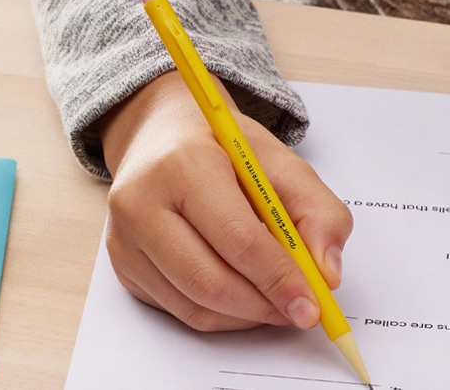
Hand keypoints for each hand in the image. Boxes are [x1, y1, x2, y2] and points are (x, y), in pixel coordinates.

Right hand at [99, 71, 352, 331]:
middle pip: (210, 282)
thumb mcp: (282, 162)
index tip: (312, 305)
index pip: (237, 239)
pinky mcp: (122, 264)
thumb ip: (318, 213)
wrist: (162, 134)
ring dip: (246, 316)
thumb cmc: (222, 146)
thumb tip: (327, 276)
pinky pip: (178, 309)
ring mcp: (124, 238)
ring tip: (276, 301)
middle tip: (299, 311)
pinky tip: (243, 294)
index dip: (280, 279)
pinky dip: (221, 314)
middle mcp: (140, 203)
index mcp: (183, 164)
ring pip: (194, 306)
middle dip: (264, 306)